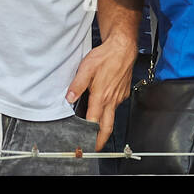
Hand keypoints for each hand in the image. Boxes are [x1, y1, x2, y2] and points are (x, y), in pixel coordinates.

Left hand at [66, 34, 138, 150]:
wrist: (123, 46)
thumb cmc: (106, 55)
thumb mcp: (86, 68)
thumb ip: (77, 85)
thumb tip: (69, 98)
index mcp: (101, 96)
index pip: (95, 123)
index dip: (90, 136)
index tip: (86, 144)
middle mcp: (112, 99)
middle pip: (108, 126)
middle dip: (101, 140)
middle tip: (95, 147)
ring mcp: (120, 96)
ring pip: (112, 115)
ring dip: (104, 123)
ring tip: (95, 125)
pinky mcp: (124, 92)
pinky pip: (116, 105)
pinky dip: (109, 109)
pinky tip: (103, 103)